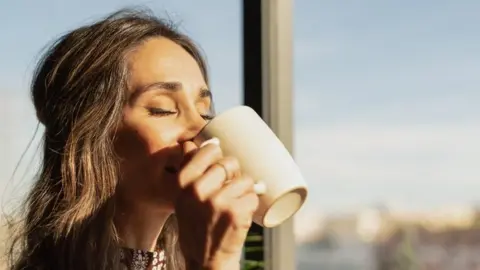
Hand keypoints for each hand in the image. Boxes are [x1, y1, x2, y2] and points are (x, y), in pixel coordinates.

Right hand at [174, 140, 258, 268]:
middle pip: (229, 162)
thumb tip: (192, 143)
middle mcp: (197, 189)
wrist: (205, 261)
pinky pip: (253, 195)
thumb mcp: (183, 198)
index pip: (206, 150)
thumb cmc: (196, 227)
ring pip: (245, 178)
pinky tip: (241, 215)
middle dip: (234, 174)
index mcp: (183, 182)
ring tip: (234, 205)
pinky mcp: (235, 212)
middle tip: (229, 191)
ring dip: (245, 191)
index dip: (217, 154)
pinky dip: (251, 204)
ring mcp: (217, 200)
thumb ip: (188, 172)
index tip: (219, 162)